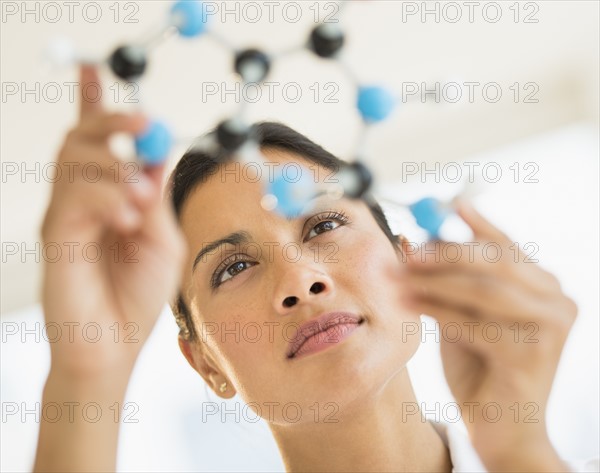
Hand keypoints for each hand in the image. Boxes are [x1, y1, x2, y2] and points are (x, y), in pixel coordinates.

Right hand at [41, 65, 186, 380]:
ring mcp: (66, 214)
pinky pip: (74, 196)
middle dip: (113, 119)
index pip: (96, 140)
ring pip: (75, 159)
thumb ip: (157, 197)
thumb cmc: (139, 293)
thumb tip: (157, 152)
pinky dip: (106, 197)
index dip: (92, 101)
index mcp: (110, 194)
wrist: (114, 343)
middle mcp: (83, 197)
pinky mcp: (55, 234)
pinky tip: (128, 217)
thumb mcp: (163, 238)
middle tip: (144, 122)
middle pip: (83, 137)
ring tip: (142, 197)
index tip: (92, 67)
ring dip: (115, 165)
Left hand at [398, 200, 576, 470]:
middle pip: (496, 261)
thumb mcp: (460, 315)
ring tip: (397, 277)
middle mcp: (556, 300)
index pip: (507, 246)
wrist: (500, 429)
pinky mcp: (534, 355)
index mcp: (542, 286)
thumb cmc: (479, 367)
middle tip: (406, 250)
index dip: (477, 223)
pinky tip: (408, 303)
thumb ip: (446, 281)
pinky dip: (437, 311)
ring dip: (433, 281)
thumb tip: (412, 239)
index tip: (449, 202)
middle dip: (444, 253)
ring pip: (484, 290)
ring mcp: (550, 328)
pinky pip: (476, 324)